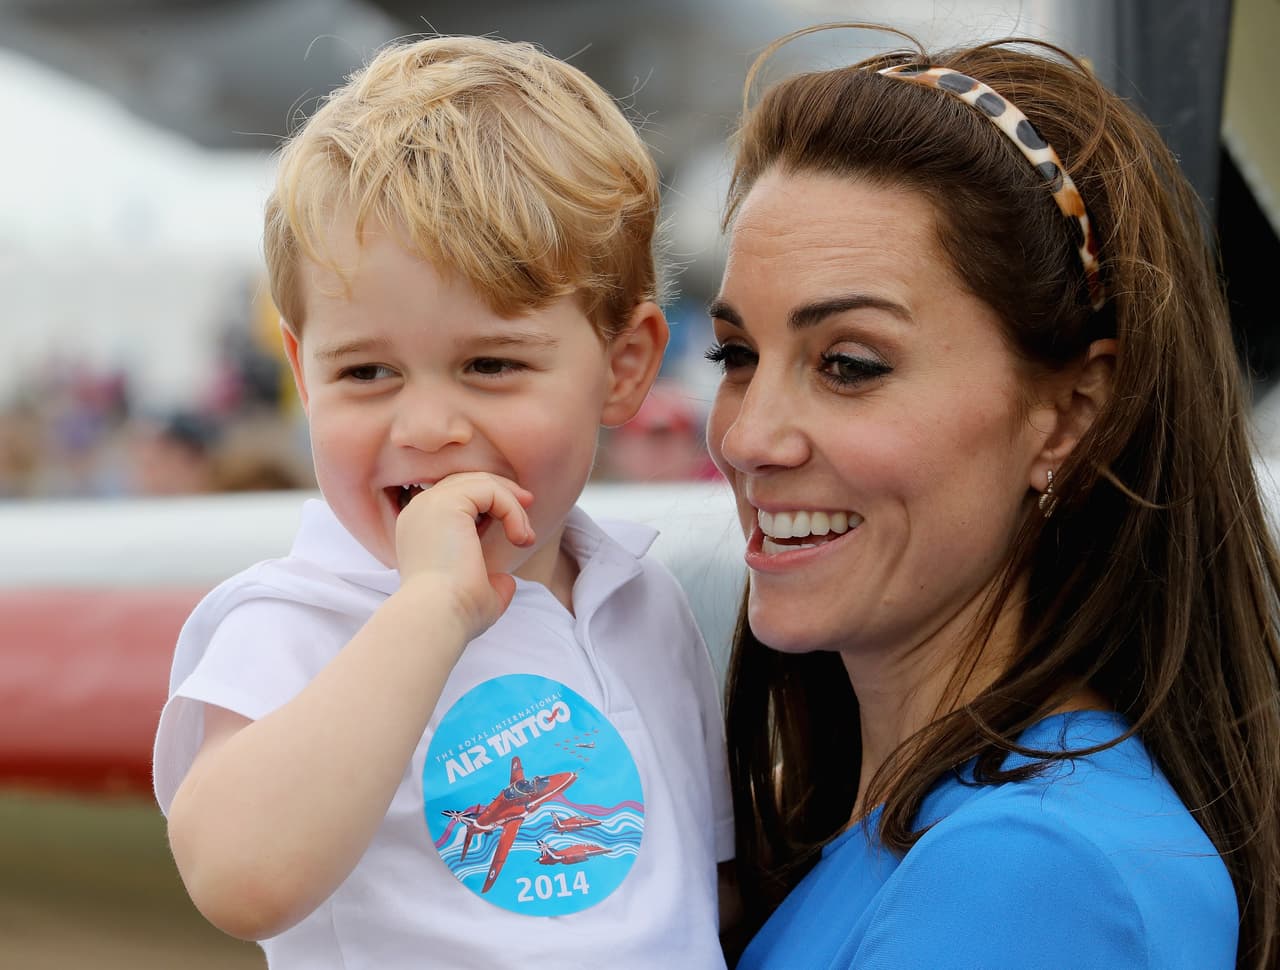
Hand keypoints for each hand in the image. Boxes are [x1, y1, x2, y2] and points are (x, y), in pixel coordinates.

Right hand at [392, 472, 535, 637]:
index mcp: (420, 529)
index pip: (456, 497)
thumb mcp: (477, 594)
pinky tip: (519, 537)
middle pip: (467, 481)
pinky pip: (490, 490)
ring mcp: (429, 504)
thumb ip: (490, 582)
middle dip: (503, 491)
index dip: (489, 502)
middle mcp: (420, 511)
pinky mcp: (446, 503)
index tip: (516, 521)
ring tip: (525, 537)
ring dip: (512, 506)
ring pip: (481, 483)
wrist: (438, 617)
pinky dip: (511, 510)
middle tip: (529, 504)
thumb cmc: (455, 613)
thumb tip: (506, 581)